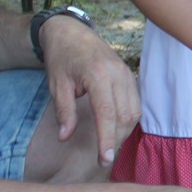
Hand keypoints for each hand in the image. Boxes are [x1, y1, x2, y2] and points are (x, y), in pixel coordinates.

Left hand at [38, 17, 140, 165]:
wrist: (71, 32)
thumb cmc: (61, 58)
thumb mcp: (56, 84)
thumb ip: (63, 111)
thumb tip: (65, 138)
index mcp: (98, 75)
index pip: (107, 113)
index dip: (106, 138)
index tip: (104, 159)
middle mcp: (118, 74)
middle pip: (125, 115)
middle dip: (116, 139)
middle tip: (103, 159)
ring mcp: (127, 74)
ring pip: (134, 111)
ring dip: (124, 131)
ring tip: (109, 145)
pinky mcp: (130, 76)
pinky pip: (135, 103)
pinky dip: (128, 119)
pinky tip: (116, 128)